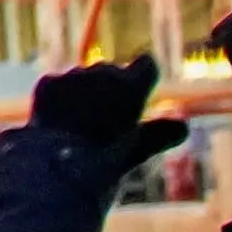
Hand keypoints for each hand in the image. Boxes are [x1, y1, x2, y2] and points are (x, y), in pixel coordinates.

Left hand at [27, 55, 182, 172]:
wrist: (53, 167)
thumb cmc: (101, 164)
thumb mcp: (133, 152)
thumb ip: (156, 136)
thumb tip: (183, 128)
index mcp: (131, 86)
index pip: (147, 64)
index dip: (142, 80)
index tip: (137, 98)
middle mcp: (103, 72)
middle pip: (111, 71)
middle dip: (109, 89)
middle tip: (103, 124)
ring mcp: (73, 75)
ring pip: (82, 76)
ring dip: (81, 92)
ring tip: (77, 127)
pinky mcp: (48, 82)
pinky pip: (57, 84)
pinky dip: (57, 99)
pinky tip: (54, 124)